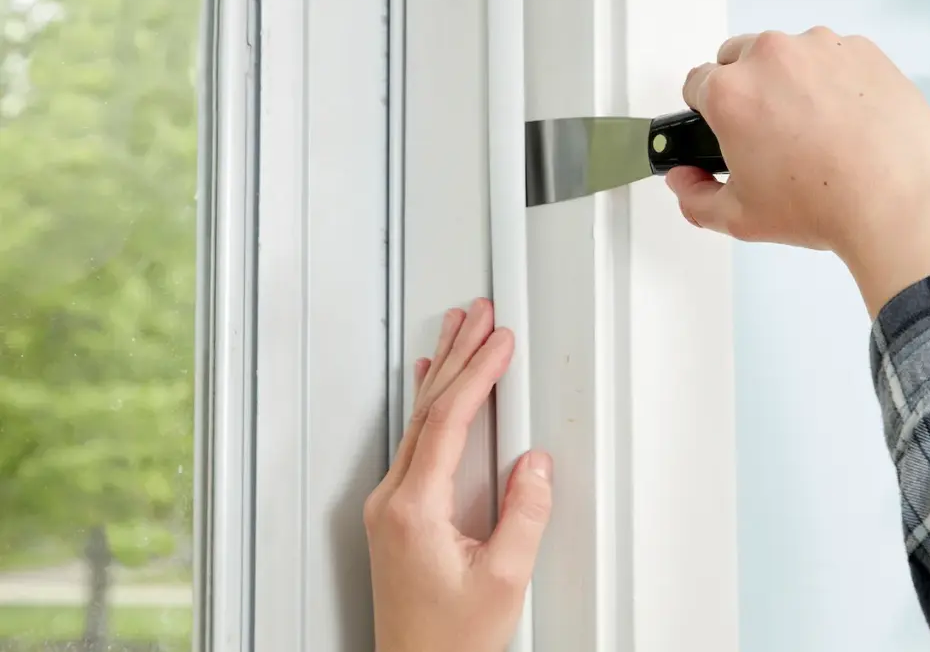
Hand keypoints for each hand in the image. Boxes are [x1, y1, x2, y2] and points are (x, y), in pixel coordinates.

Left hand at [363, 298, 553, 651]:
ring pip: (418, 420)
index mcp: (415, 508)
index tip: (499, 342)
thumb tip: (535, 465)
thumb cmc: (450, 639)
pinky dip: (425, 404)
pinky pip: (411, 441)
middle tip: (478, 314)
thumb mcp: (503, 579)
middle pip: (428, 408)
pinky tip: (426, 382)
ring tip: (458, 330)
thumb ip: (524, 515)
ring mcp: (389, 504)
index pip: (449, 420)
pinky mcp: (396, 512)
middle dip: (458, 355)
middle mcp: (393, 500)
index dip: (478, 373)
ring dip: (442, 372)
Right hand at [668, 26, 929, 314]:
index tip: (719, 129)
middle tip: (764, 134)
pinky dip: (831, 83)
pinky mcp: (863, 52)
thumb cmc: (822, 203)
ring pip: (787, 56)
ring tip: (809, 133)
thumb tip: (684, 181)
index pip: (696, 83)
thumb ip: (694, 197)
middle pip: (738, 59)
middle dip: (744, 90)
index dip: (704, 112)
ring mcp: (821, 49)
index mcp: (732, 92)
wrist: (895, 200)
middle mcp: (773, 58)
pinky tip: (841, 123)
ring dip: (788, 83)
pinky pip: (833, 58)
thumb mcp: (738, 217)